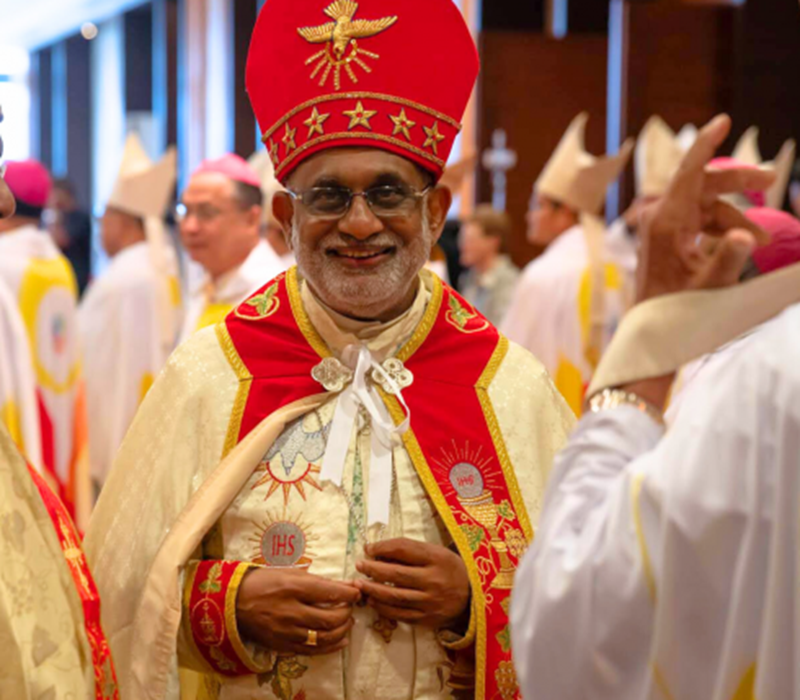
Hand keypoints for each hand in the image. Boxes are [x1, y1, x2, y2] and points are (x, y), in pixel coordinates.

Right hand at [236, 568, 359, 656]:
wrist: (233, 603)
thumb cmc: (264, 582)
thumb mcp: (290, 573)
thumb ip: (318, 581)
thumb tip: (346, 585)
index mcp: (292, 588)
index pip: (329, 592)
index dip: (349, 593)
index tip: (357, 591)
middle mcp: (291, 611)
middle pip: (330, 618)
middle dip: (347, 612)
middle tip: (351, 606)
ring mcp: (286, 631)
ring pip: (324, 637)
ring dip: (342, 630)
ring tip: (347, 622)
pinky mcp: (282, 645)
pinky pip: (312, 651)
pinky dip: (330, 647)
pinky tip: (340, 640)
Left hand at [355, 538, 469, 630]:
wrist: (474, 597)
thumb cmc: (449, 569)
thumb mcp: (436, 552)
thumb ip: (408, 550)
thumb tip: (375, 550)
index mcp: (437, 558)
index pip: (403, 550)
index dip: (382, 548)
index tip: (369, 548)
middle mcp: (434, 580)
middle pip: (396, 574)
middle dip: (373, 569)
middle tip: (359, 565)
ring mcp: (430, 602)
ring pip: (394, 596)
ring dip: (373, 589)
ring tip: (359, 584)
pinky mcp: (427, 619)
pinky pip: (399, 614)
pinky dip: (382, 607)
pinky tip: (372, 600)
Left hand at [635, 114, 774, 302]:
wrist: (653, 331)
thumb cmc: (676, 310)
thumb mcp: (709, 285)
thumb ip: (729, 258)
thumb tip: (744, 235)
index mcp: (665, 222)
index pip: (688, 173)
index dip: (706, 143)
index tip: (723, 120)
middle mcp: (660, 218)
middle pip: (703, 184)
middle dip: (739, 181)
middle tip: (772, 175)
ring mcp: (661, 227)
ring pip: (705, 204)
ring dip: (735, 216)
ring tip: (763, 238)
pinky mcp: (666, 237)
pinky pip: (698, 220)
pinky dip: (722, 226)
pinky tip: (744, 240)